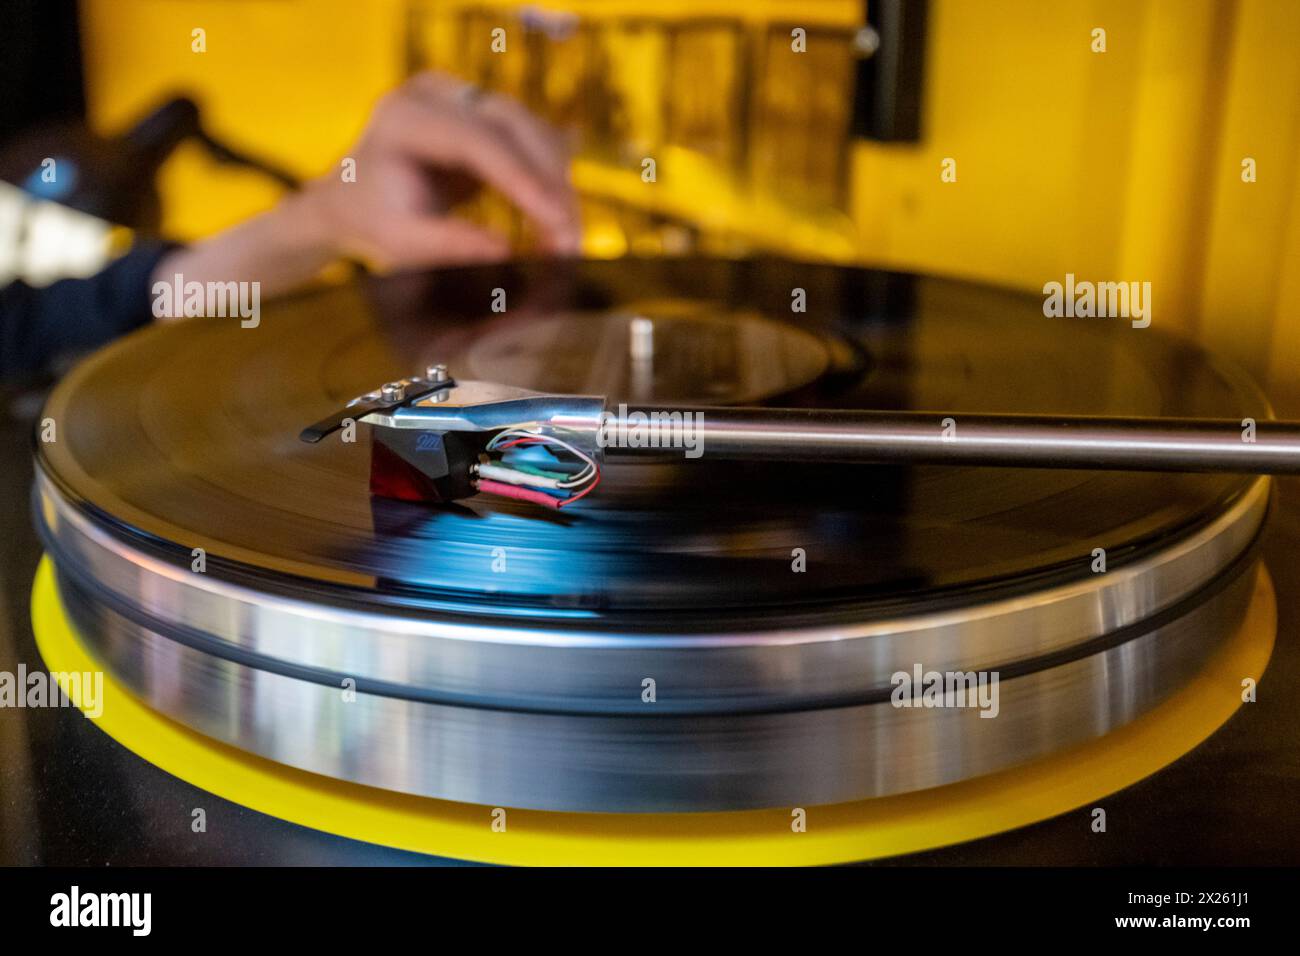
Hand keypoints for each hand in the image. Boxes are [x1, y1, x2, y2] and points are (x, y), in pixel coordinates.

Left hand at [153, 72, 580, 309]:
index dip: (524, 180)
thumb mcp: (401, 243)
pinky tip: (557, 220)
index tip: (557, 222)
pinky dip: (550, 178)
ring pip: (532, 130)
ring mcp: (463, 95)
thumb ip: (449, 244)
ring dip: (558, 182)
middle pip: (515, 125)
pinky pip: (532, 139)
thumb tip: (506, 252)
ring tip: (567, 239)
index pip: (479, 140)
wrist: (355, 198)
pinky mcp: (484, 111)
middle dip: (550, 182)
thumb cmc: (372, 221)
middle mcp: (437, 93)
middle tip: (571, 239)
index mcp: (406, 116)